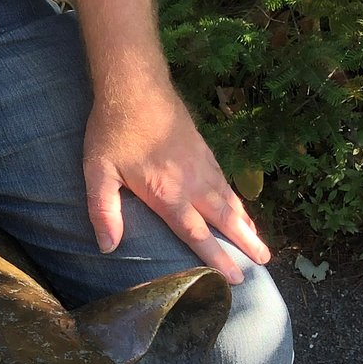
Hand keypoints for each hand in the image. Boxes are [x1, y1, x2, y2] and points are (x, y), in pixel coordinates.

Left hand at [84, 77, 269, 284]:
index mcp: (168, 194)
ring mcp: (201, 164)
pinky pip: (225, 181)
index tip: (235, 277)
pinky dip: (237, 198)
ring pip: (229, 199)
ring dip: (246, 222)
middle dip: (245, 242)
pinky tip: (240, 205)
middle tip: (264, 261)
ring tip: (260, 240)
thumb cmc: (112, 131)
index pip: (197, 234)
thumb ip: (103, 211)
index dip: (216, 257)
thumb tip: (107, 247)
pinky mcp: (203, 148)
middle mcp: (192, 182)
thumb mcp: (98, 172)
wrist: (135, 86)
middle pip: (224, 219)